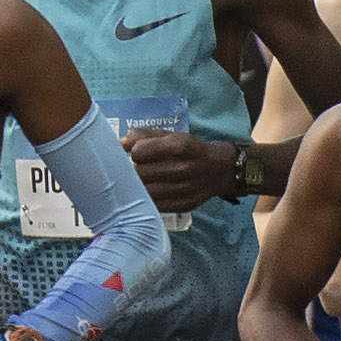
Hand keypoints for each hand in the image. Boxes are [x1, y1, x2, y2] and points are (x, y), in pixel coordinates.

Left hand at [121, 128, 238, 215]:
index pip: (138, 152)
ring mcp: (183, 189)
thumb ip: (143, 136)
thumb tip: (120, 143)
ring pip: (144, 191)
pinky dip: (148, 198)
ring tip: (144, 181)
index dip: (135, 153)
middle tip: (140, 169)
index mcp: (178, 146)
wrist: (220, 170)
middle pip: (139, 173)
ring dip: (140, 186)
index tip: (139, 154)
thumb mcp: (170, 136)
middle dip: (135, 170)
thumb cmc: (190, 150)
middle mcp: (182, 168)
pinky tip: (152, 192)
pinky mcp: (183, 205)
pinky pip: (154, 204)